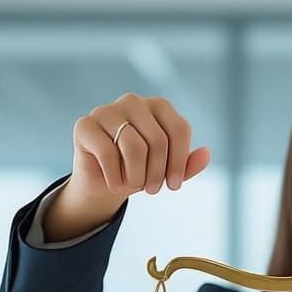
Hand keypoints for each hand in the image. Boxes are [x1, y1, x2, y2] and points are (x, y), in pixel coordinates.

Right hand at [70, 92, 210, 202]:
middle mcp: (133, 102)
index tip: (174, 185)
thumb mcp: (168, 171)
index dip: (180, 162)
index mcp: (158, 107)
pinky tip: (113, 182)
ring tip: (133, 185)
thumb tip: (206, 154)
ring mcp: (106, 110)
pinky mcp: (85, 125)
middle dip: (158, 174)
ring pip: (134, 147)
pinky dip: (115, 177)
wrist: (106, 184)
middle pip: (158, 140)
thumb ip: (187, 164)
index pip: (179, 129)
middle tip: (153, 190)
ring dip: (137, 177)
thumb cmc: (141, 172)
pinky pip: (108, 153)